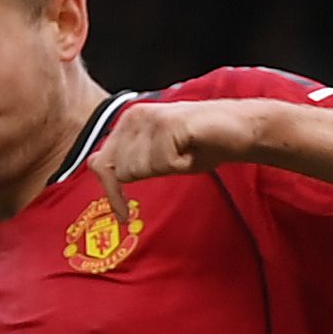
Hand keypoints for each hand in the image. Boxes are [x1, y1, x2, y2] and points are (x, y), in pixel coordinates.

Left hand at [89, 98, 272, 231]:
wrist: (239, 127)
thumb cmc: (200, 145)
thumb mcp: (158, 156)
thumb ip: (129, 159)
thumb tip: (94, 164)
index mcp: (128, 122)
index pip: (103, 164)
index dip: (112, 194)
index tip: (124, 217)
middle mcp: (134, 116)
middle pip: (122, 171)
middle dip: (148, 176)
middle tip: (176, 160)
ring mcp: (150, 119)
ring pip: (141, 168)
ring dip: (168, 168)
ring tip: (185, 152)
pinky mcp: (167, 124)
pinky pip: (164, 163)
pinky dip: (182, 164)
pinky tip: (192, 150)